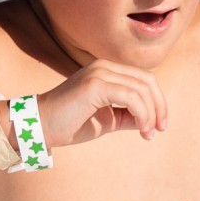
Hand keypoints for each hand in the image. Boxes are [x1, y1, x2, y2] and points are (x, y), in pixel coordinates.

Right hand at [36, 60, 167, 148]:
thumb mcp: (106, 120)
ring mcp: (99, 72)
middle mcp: (104, 66)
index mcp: (106, 70)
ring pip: (141, 89)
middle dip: (159, 106)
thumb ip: (127, 116)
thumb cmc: (69, 124)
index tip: (158, 126)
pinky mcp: (95, 84)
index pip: (143, 79)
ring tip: (148, 133)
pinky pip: (131, 97)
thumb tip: (150, 121)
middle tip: (159, 129)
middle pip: (147, 81)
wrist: (40, 127)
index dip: (157, 101)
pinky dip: (142, 114)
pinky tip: (141, 129)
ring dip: (151, 114)